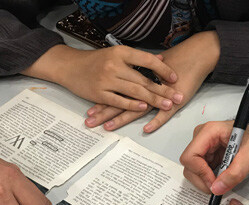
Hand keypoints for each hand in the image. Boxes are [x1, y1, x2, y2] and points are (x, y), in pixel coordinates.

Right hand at [23, 44, 178, 110]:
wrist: (70, 67)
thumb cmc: (94, 61)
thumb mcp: (116, 54)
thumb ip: (137, 58)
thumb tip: (160, 59)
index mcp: (121, 53)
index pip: (147, 61)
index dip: (163, 69)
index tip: (175, 78)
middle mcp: (115, 65)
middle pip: (144, 79)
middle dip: (163, 90)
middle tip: (178, 97)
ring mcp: (106, 80)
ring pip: (135, 91)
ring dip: (153, 99)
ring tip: (167, 105)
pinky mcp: (99, 93)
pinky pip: (119, 101)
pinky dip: (132, 105)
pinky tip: (144, 108)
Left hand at [85, 31, 219, 131]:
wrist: (194, 55)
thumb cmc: (172, 64)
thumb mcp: (151, 72)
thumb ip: (138, 80)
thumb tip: (123, 85)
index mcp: (137, 82)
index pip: (116, 94)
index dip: (102, 103)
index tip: (88, 112)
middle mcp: (144, 89)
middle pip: (120, 103)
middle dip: (104, 114)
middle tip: (89, 123)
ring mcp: (158, 97)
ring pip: (137, 109)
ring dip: (121, 119)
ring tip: (107, 127)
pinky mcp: (173, 102)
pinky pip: (164, 114)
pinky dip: (155, 121)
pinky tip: (146, 130)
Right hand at [180, 121, 248, 194]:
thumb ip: (233, 175)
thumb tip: (216, 189)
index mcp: (209, 131)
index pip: (190, 156)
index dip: (200, 173)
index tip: (213, 183)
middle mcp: (200, 137)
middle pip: (189, 165)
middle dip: (202, 179)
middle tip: (218, 186)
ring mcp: (201, 146)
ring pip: (192, 170)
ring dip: (205, 180)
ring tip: (223, 179)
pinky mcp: (204, 154)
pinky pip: (199, 171)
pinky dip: (208, 178)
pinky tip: (221, 176)